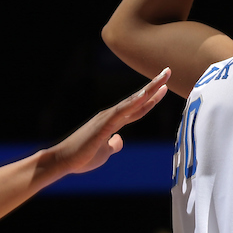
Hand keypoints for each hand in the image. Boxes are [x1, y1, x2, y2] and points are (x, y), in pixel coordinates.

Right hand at [47, 68, 170, 174]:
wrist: (63, 161)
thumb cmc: (82, 157)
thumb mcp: (104, 152)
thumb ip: (113, 145)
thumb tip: (119, 141)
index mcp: (114, 122)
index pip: (137, 108)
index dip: (151, 98)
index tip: (164, 87)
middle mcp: (112, 116)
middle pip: (138, 99)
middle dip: (154, 86)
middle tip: (168, 71)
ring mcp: (108, 118)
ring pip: (133, 101)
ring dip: (149, 89)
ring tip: (163, 78)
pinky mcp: (103, 125)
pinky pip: (121, 111)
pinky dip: (134, 102)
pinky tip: (145, 94)